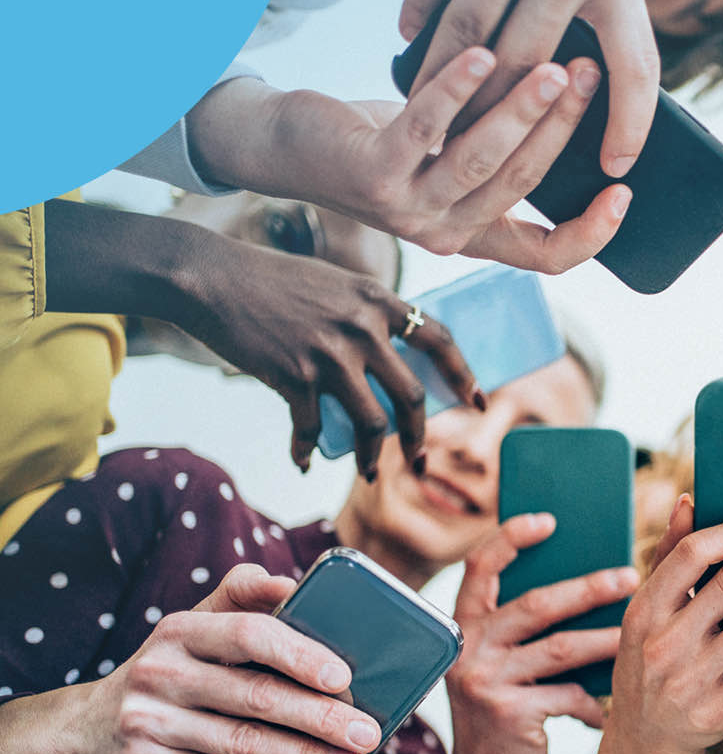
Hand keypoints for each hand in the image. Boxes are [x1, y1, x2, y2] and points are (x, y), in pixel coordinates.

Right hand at [39, 198, 478, 478]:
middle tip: (419, 460)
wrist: (213, 278)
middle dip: (418, 436)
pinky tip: (302, 461)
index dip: (464, 374)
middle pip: (411, 396)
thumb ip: (367, 313)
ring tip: (368, 474)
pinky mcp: (295, 376)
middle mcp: (363, 328)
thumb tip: (393, 355)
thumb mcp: (335, 283)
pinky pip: (311, 428)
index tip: (478, 402)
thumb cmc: (272, 281)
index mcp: (378, 300)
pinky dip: (306, 448)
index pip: (439, 340)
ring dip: (370, 456)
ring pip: (371, 421)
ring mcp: (330, 354)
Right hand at [71, 565, 381, 753]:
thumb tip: (297, 584)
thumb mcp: (196, 625)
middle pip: (256, 696)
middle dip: (321, 718)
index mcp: (181, 629)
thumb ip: (245, 598)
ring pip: (244, 743)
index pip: (251, 633)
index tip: (344, 677)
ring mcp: (148, 721)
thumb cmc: (171, 669)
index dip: (301, 654)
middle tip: (367, 734)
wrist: (87, 730)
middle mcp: (160, 672)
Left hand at [188, 48, 630, 271]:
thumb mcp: (451, 159)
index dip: (592, 234)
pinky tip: (482, 57)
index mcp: (474, 235)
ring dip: (524, 110)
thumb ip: (501, 155)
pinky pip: (428, 127)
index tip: (623, 191)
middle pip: (523, 184)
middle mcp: (446, 234)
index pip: (548, 255)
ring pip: (484, 160)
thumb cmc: (385, 144)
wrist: (294, 150)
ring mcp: (410, 211)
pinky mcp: (375, 176)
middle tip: (591, 75)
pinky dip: (457, 89)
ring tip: (555, 67)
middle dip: (565, 127)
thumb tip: (570, 109)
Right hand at [399, 0, 657, 176]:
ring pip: (472, 32)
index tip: (614, 171)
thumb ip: (611, 24)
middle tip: (478, 159)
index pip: (636, 66)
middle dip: (500, 120)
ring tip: (437, 119)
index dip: (631, 124)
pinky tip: (410, 41)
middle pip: (528, 64)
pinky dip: (420, 14)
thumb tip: (599, 106)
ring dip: (450, 82)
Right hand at [448, 513, 638, 753]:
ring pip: (559, 648)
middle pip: (536, 604)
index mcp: (465, 623)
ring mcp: (484, 680)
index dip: (510, 538)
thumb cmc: (509, 706)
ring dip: (605, 640)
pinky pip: (566, 695)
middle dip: (589, 588)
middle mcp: (468, 647)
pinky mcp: (506, 713)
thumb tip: (595, 578)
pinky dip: (594, 702)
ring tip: (639, 635)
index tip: (549, 520)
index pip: (479, 566)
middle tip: (631, 577)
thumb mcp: (504, 660)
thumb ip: (528, 624)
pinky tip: (611, 711)